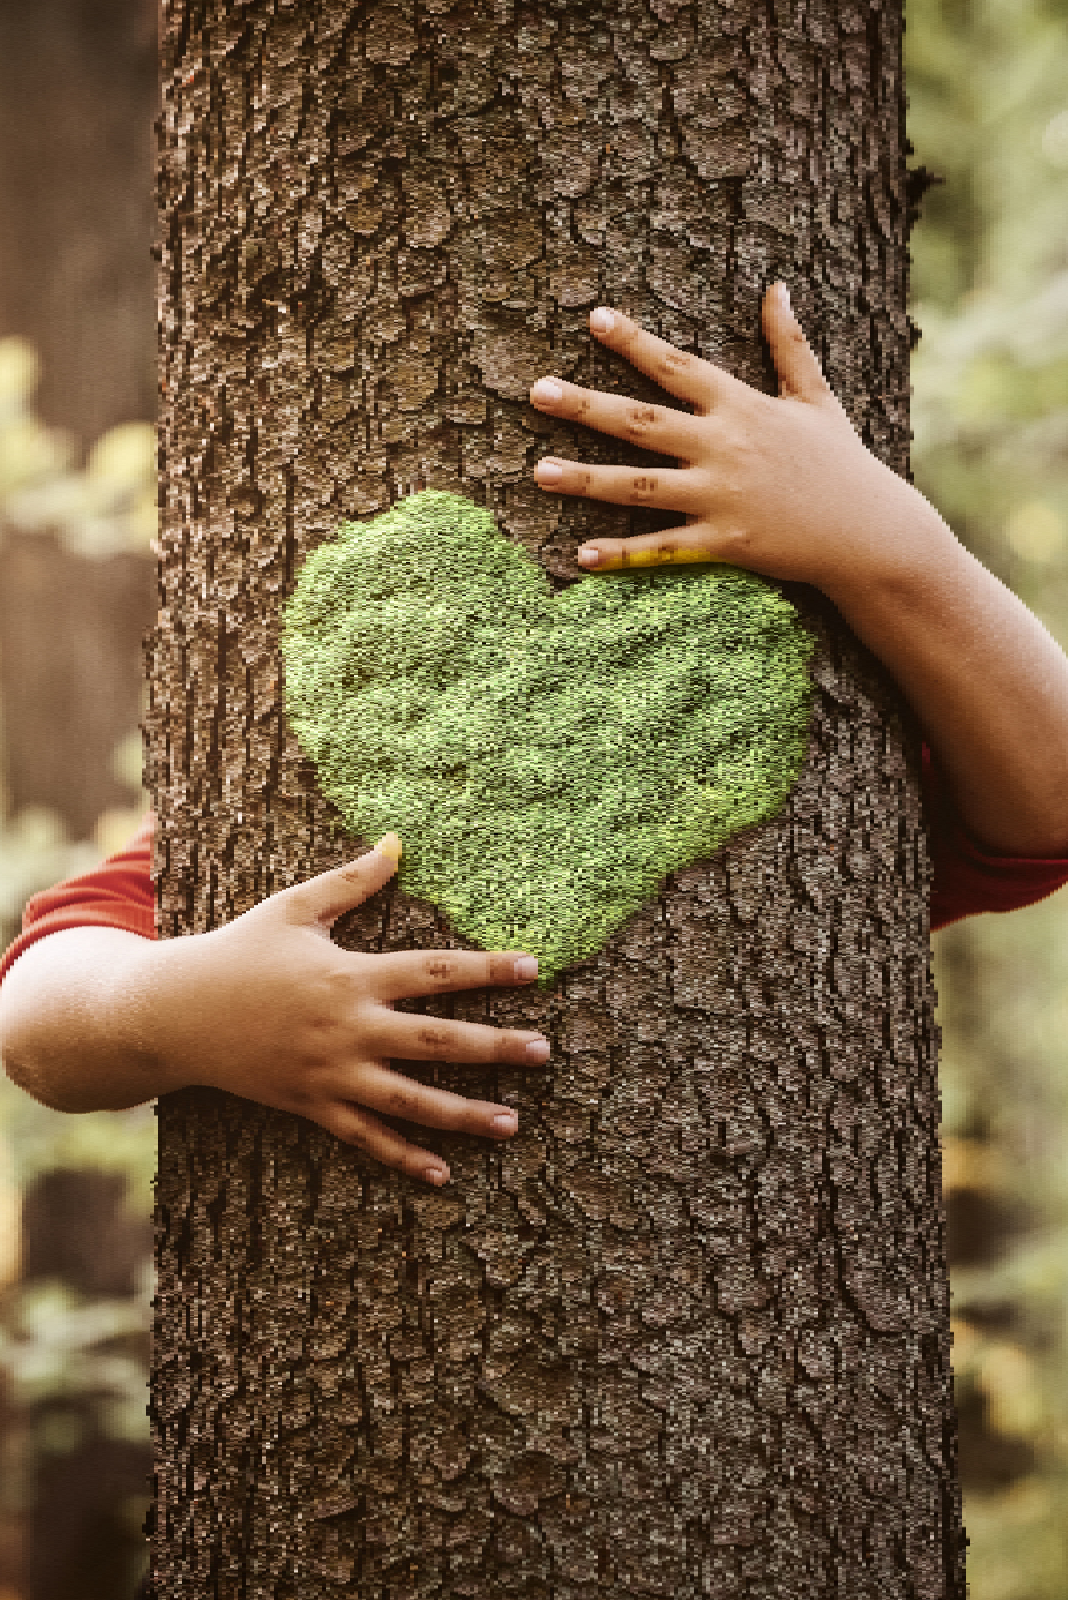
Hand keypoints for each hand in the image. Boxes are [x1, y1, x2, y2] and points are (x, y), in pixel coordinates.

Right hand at [133, 834, 548, 1185]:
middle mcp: (349, 1028)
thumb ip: (352, 882)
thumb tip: (397, 843)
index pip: (435, 971)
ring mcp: (331, 1074)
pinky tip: (442, 1173)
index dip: (487, 969)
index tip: (534, 968)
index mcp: (352, 976)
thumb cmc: (239, 952)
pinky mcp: (311, 1106)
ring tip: (513, 1123)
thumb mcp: (294, 908)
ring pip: (410, 1100)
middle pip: (436, 1040)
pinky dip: (403, 1157)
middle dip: (495, 1047)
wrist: (175, 1013)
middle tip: (545, 1051)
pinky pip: (364, 1137)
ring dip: (464, 1113)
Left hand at [529, 282, 927, 602]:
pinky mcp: (724, 543)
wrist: (871, 533)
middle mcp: (725, 447)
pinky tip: (581, 555)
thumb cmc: (842, 463)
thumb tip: (777, 287)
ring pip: (640, 486)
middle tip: (536, 392)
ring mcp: (721, 497)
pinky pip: (663, 549)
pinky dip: (623, 554)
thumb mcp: (816, 397)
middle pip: (642, 422)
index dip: (635, 342)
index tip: (594, 319)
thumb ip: (789, 344)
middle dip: (586, 405)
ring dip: (587, 479)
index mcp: (742, 407)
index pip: (677, 366)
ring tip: (538, 472)